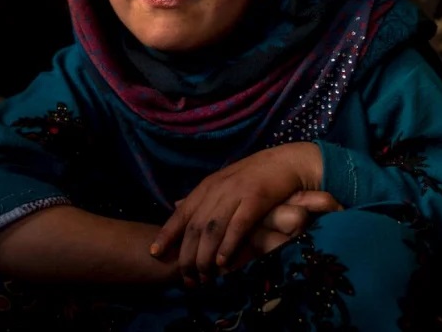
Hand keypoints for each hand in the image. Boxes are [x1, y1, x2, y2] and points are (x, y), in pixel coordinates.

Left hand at [149, 142, 322, 286]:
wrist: (287, 162)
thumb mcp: (223, 183)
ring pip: (212, 228)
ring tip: (203, 277)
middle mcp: (217, 189)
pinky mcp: (256, 197)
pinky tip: (223, 263)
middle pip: (194, 226)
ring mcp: (236, 192)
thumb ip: (202, 197)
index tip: (155, 253)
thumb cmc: (254, 175)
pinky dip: (228, 245)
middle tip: (186, 279)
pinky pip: (238, 225)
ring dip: (205, 256)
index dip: (167, 233)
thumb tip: (176, 204)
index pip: (181, 213)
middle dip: (187, 255)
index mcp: (207, 186)